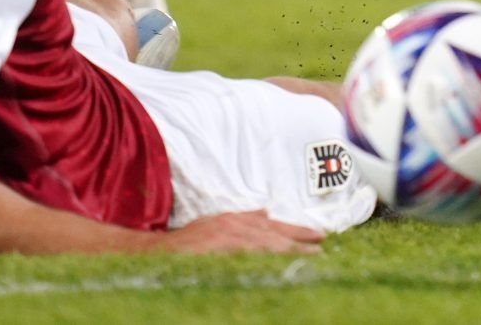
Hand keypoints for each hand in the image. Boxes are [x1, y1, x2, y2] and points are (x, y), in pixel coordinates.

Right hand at [161, 211, 325, 254]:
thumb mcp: (217, 223)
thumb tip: (266, 212)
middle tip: (320, 249)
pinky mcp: (218, 254)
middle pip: (273, 236)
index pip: (273, 226)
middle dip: (298, 242)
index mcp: (236, 221)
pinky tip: (280, 267)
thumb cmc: (189, 240)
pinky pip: (247, 259)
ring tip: (310, 259)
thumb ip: (244, 218)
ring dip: (288, 252)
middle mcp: (234, 228)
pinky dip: (264, 262)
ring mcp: (226, 242)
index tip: (319, 236)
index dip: (297, 231)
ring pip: (265, 247)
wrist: (160, 253)